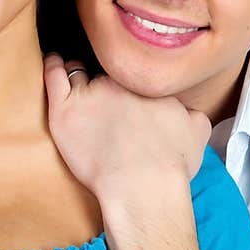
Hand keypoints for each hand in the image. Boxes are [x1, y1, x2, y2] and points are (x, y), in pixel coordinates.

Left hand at [43, 54, 211, 208]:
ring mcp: (89, 93)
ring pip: (79, 72)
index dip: (126, 81)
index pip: (131, 70)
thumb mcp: (197, 131)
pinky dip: (52, 66)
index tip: (124, 91)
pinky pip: (53, 76)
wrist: (143, 187)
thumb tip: (186, 110)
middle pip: (105, 71)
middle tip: (103, 95)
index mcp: (146, 83)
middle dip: (105, 80)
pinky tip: (53, 62)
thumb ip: (191, 113)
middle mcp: (117, 81)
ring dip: (78, 74)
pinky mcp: (64, 110)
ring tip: (74, 76)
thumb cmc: (170, 166)